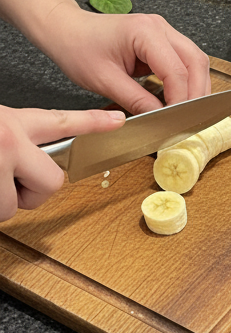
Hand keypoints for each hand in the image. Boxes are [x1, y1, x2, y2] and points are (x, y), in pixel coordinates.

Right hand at [0, 104, 124, 219]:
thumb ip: (15, 140)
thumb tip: (26, 159)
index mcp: (11, 122)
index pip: (62, 123)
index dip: (93, 122)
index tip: (118, 121)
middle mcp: (11, 139)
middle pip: (54, 180)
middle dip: (33, 191)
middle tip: (7, 181)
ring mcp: (2, 160)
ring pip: (22, 202)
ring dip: (3, 200)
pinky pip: (3, 212)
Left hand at [37, 1, 210, 113]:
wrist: (66, 30)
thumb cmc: (78, 47)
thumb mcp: (105, 81)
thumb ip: (137, 101)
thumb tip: (162, 119)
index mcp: (144, 32)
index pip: (176, 71)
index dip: (180, 100)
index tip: (176, 121)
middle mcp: (159, 27)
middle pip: (196, 62)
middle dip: (197, 93)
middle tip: (188, 118)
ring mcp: (163, 32)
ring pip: (197, 61)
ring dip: (196, 87)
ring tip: (185, 109)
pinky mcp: (163, 41)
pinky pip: (186, 61)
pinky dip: (188, 81)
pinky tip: (179, 97)